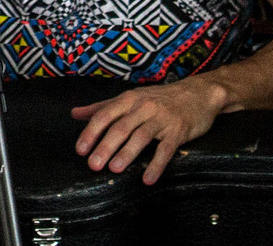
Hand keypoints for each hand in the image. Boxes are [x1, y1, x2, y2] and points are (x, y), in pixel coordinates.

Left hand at [72, 79, 225, 183]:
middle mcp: (144, 107)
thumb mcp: (130, 98)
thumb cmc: (160, 98)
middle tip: (93, 164)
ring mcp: (162, 119)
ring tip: (115, 169)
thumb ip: (102, 107)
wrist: (198, 94)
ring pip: (141, 136)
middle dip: (105, 146)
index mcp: (129, 99)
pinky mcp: (178, 131)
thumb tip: (74, 114)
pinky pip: (166, 149)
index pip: (105, 115)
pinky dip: (156, 165)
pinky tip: (148, 178)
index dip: (91, 132)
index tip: (80, 150)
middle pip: (121, 127)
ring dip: (127, 153)